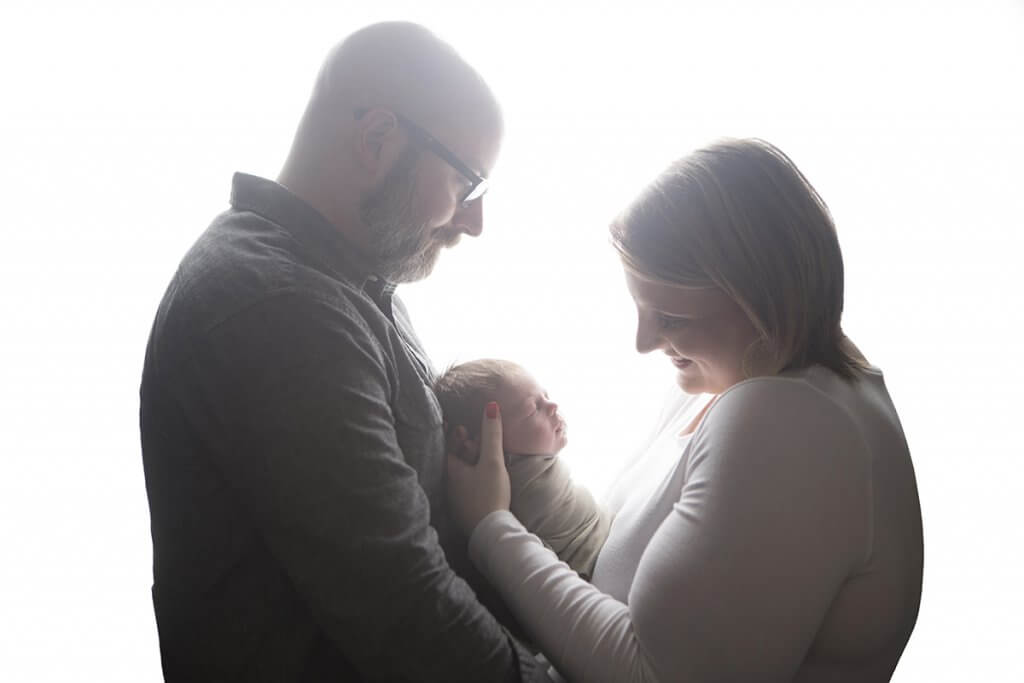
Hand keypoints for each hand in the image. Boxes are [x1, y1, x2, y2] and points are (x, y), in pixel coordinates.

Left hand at [446, 401, 510, 534]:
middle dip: (464, 445)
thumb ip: (492, 433)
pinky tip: (485, 475)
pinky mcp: (466, 507)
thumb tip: (490, 405)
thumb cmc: (490, 494)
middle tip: (473, 436)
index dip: (452, 432)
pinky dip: (474, 474)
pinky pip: (467, 484)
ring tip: (482, 452)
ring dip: (471, 460)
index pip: (446, 444)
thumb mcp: (492, 461)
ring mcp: (456, 496)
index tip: (457, 422)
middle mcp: (449, 483)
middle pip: (454, 457)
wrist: (492, 532)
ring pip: (462, 471)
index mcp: (451, 470)